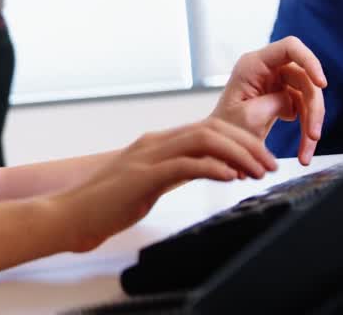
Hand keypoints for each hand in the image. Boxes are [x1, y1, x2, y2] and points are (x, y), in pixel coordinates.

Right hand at [49, 118, 276, 252]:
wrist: (71, 215)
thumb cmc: (107, 205)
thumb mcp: (149, 183)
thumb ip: (175, 172)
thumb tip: (210, 171)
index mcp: (157, 143)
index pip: (208, 128)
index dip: (242, 140)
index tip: (263, 160)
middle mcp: (154, 143)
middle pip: (211, 128)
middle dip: (248, 144)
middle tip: (270, 165)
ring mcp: (147, 157)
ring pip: (202, 139)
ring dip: (237, 154)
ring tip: (257, 173)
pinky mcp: (142, 177)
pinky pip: (184, 164)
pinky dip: (212, 167)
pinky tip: (230, 177)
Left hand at [211, 36, 326, 165]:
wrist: (221, 146)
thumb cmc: (227, 129)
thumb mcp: (249, 117)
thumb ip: (275, 103)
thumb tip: (293, 101)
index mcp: (253, 64)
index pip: (289, 47)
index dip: (310, 61)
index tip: (322, 84)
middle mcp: (266, 69)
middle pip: (305, 78)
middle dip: (314, 108)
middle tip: (313, 136)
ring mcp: (276, 82)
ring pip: (309, 96)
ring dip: (312, 124)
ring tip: (306, 154)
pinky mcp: (283, 97)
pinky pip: (305, 109)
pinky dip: (307, 130)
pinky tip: (303, 150)